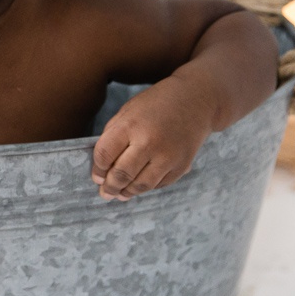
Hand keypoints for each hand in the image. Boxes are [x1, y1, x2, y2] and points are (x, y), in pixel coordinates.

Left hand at [91, 78, 214, 201]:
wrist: (197, 101)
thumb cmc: (156, 104)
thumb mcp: (128, 111)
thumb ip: (113, 136)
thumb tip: (102, 167)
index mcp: (131, 125)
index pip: (105, 155)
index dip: (98, 169)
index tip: (96, 176)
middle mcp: (150, 143)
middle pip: (121, 175)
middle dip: (110, 187)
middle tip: (105, 193)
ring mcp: (168, 157)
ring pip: (141, 186)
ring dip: (127, 193)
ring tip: (120, 194)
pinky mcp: (182, 166)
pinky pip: (159, 184)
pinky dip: (147, 187)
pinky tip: (139, 185)